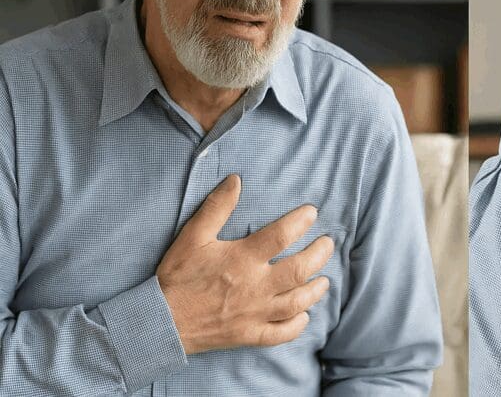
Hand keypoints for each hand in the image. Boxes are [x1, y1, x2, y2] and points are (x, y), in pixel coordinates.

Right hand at [156, 174, 333, 353]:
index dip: (301, 221)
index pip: (281, 236)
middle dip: (319, 255)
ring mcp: (254, 313)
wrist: (159, 322)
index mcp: (242, 259)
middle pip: (299, 270)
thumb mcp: (193, 237)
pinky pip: (281, 333)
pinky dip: (297, 325)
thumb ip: (217, 207)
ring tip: (324, 279)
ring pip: (297, 302)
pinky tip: (304, 316)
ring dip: (315, 290)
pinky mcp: (249, 335)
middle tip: (327, 244)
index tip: (312, 213)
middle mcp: (254, 287)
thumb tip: (236, 180)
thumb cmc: (176, 277)